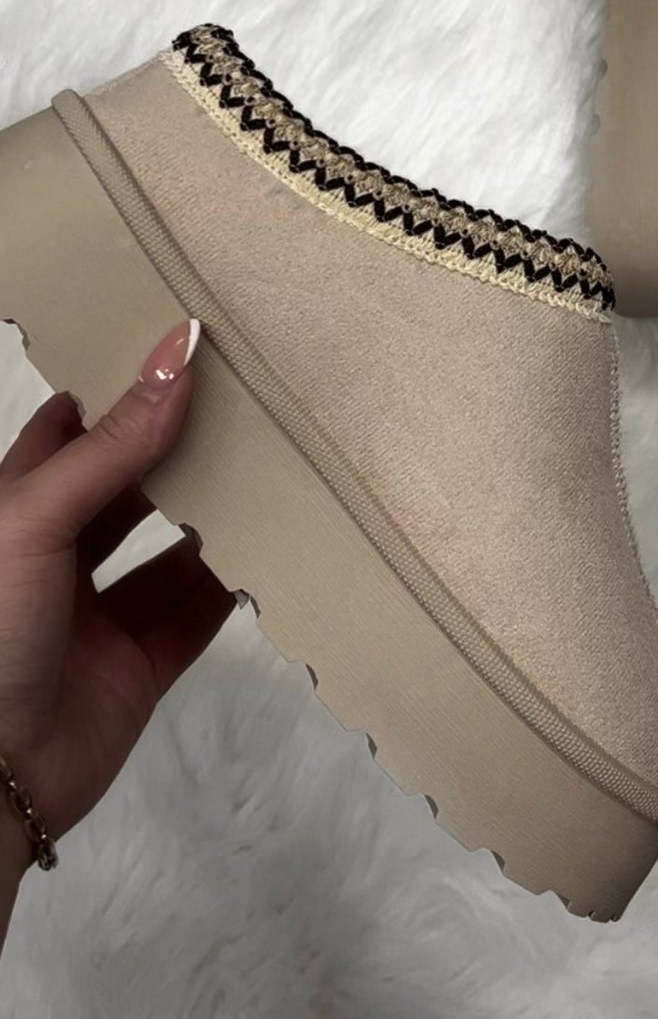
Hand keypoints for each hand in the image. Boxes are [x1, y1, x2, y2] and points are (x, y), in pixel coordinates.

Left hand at [0, 319, 234, 913]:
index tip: (171, 356)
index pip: (65, 438)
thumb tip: (178, 348)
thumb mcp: (37, 516)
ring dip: (212, 521)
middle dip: (176, 457)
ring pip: (167, 554)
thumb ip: (114, 443)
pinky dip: (232, 589)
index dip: (111, 398)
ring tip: (267, 474)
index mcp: (14, 513)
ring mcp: (97, 618)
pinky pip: (194, 619)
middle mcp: (55, 560)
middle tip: (242, 410)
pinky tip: (270, 554)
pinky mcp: (138, 670)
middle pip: (126, 492)